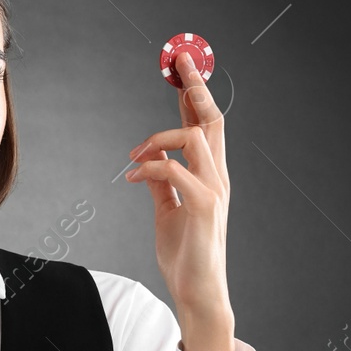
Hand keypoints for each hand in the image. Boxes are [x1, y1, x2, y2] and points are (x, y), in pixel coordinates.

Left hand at [125, 50, 234, 350]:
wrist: (198, 292)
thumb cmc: (185, 255)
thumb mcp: (168, 212)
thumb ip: (163, 185)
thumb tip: (150, 163)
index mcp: (210, 176)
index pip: (206, 124)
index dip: (195, 93)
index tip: (182, 66)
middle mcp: (218, 177)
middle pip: (211, 119)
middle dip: (195, 85)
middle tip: (179, 58)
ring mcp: (214, 190)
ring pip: (193, 138)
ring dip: (158, 136)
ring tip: (134, 154)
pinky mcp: (204, 207)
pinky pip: (175, 171)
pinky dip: (149, 167)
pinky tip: (132, 177)